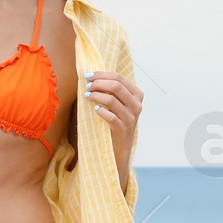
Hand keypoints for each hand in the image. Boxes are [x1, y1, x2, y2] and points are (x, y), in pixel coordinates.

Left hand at [85, 70, 142, 190]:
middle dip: (98, 83)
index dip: (102, 74)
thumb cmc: (114, 122)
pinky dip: (101, 111)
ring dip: (96, 95)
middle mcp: (136, 105)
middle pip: (116, 86)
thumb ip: (109, 91)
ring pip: (112, 99)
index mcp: (136, 95)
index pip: (119, 77)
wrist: (119, 148)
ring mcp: (131, 118)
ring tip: (87, 96)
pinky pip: (111, 116)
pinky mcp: (123, 129)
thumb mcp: (116, 104)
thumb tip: (90, 76)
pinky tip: (95, 110)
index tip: (87, 75)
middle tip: (86, 86)